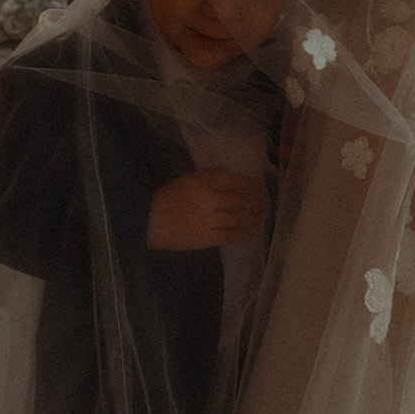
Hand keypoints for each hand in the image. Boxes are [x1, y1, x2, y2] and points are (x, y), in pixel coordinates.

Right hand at [147, 168, 270, 250]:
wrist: (148, 220)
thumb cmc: (168, 197)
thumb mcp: (188, 179)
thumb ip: (210, 176)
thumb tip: (232, 175)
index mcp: (205, 182)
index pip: (237, 180)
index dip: (254, 184)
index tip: (261, 186)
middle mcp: (210, 199)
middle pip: (243, 200)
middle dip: (259, 202)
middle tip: (267, 203)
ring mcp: (209, 220)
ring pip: (241, 218)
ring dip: (255, 218)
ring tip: (261, 217)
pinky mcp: (206, 238)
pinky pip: (231, 236)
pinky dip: (245, 234)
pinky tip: (251, 233)